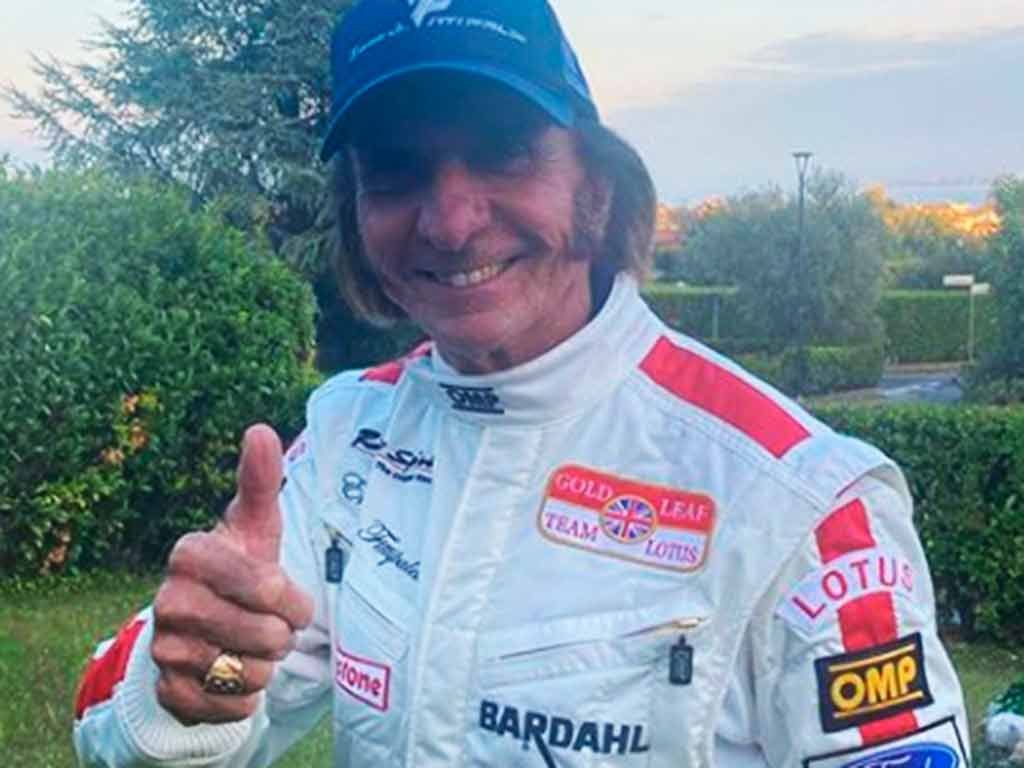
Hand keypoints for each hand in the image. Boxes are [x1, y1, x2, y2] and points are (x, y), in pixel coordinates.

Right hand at [152, 424, 314, 723]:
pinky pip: (232, 706)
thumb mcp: (254, 525)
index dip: (288, 597)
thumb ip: (260, 480)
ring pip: (250, 672)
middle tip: (269, 622)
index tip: (284, 591)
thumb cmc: (238, 567)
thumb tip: (261, 429)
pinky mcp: (169, 692)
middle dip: (280, 634)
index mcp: (189, 553)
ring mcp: (163, 648)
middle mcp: (168, 600)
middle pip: (264, 634)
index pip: (265, 584)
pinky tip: (234, 674)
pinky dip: (246, 697)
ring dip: (264, 664)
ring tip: (250, 644)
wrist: (202, 628)